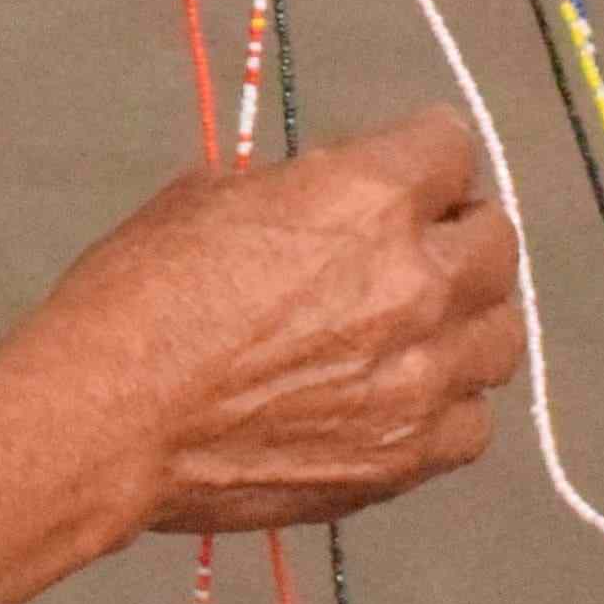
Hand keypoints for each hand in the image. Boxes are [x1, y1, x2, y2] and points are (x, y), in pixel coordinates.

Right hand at [0, 112, 521, 570]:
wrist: (103, 423)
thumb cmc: (132, 300)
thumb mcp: (204, 199)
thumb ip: (295, 194)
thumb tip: (325, 203)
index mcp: (367, 199)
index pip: (449, 147)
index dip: (420, 154)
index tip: (405, 170)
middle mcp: (416, 282)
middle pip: (497, 240)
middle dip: (457, 232)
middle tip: (415, 246)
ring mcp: (422, 378)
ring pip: (500, 335)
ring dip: (466, 320)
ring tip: (417, 328)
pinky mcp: (407, 456)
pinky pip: (471, 423)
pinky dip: (445, 405)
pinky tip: (398, 396)